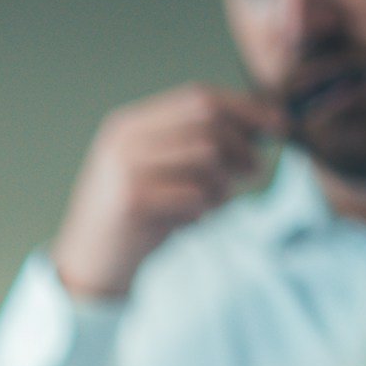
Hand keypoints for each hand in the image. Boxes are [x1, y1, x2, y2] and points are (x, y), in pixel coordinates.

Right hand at [51, 83, 279, 299]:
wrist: (86, 269)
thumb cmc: (133, 223)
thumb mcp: (157, 173)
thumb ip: (192, 146)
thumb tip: (259, 127)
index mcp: (130, 124)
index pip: (199, 97)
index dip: (245, 108)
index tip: (279, 124)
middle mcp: (125, 138)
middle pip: (207, 119)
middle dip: (242, 143)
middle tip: (255, 171)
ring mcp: (125, 168)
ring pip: (206, 155)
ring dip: (223, 183)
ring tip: (212, 206)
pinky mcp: (132, 202)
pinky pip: (195, 195)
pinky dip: (205, 210)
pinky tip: (191, 222)